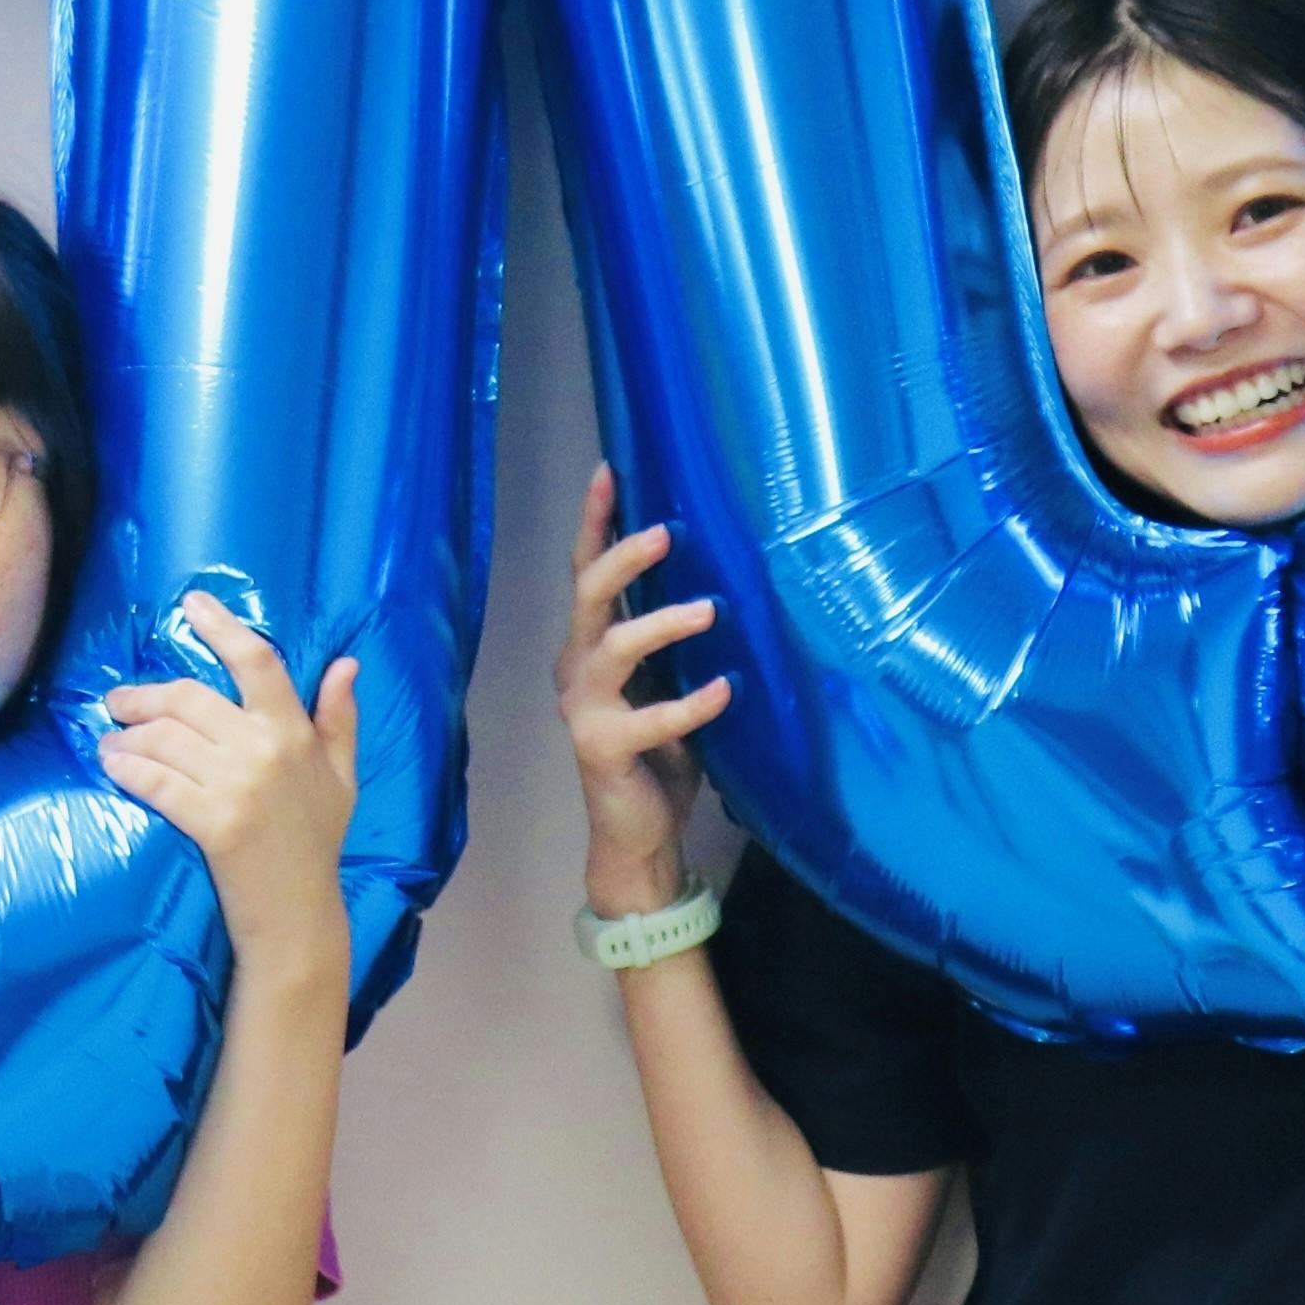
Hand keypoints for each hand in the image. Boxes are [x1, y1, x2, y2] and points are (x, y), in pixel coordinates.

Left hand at [97, 595, 361, 959]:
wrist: (299, 913)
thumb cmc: (316, 843)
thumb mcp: (343, 777)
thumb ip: (340, 719)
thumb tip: (347, 664)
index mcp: (295, 731)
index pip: (258, 661)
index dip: (222, 626)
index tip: (190, 603)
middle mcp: (265, 749)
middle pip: (190, 698)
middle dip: (144, 695)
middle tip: (119, 701)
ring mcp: (237, 786)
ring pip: (165, 738)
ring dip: (128, 735)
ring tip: (111, 740)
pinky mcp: (211, 822)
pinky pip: (156, 781)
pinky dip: (127, 769)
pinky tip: (112, 764)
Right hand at [558, 465, 731, 916]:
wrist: (640, 833)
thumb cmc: (662, 753)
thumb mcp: (671, 684)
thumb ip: (681, 644)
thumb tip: (727, 579)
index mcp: (590, 647)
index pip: (586, 572)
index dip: (595, 522)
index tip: (610, 471)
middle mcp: (577, 669)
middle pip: (588, 596)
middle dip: (622, 558)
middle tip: (667, 532)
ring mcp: (584, 709)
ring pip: (613, 647)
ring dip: (661, 622)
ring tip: (711, 608)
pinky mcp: (602, 748)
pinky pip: (650, 719)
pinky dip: (691, 703)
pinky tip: (726, 690)